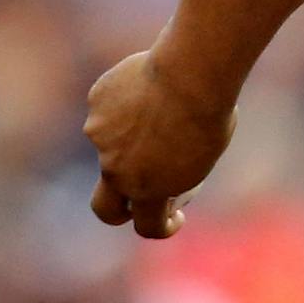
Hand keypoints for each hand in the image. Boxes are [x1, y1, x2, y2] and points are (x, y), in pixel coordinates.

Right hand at [83, 49, 237, 239]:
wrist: (190, 75)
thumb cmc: (208, 115)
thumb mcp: (201, 158)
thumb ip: (175, 177)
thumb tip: (161, 184)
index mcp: (148, 190)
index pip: (146, 227)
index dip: (161, 226)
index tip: (173, 215)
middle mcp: (116, 170)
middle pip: (104, 208)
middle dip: (118, 209)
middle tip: (140, 190)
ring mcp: (100, 137)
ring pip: (113, 144)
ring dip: (133, 136)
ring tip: (165, 106)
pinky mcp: (95, 104)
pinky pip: (108, 108)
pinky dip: (124, 103)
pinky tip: (150, 84)